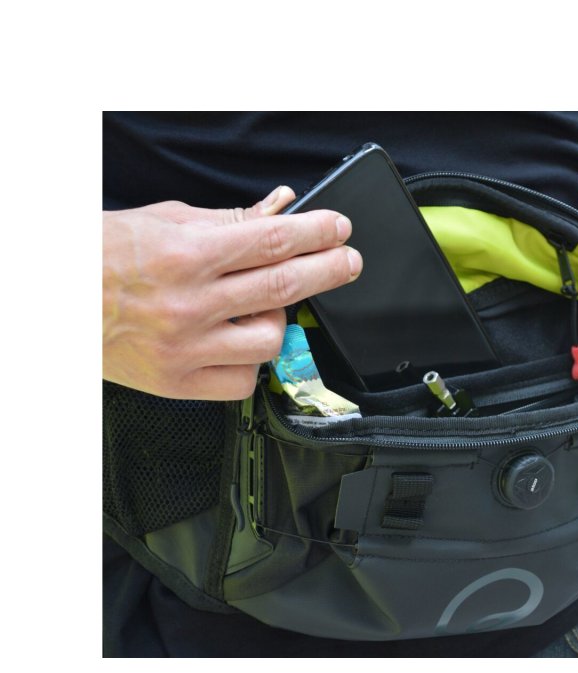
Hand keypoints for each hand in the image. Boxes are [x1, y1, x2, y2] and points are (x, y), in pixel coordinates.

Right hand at [103, 186, 361, 399]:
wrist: (53, 298)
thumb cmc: (102, 255)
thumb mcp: (165, 220)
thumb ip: (229, 220)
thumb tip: (281, 208)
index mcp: (185, 255)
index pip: (272, 241)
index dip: (316, 233)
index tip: (340, 229)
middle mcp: (189, 304)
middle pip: (283, 286)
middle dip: (328, 269)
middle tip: (349, 260)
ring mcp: (186, 348)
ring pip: (269, 339)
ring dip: (283, 317)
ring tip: (269, 303)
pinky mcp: (179, 383)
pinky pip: (243, 382)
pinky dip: (254, 362)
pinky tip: (244, 342)